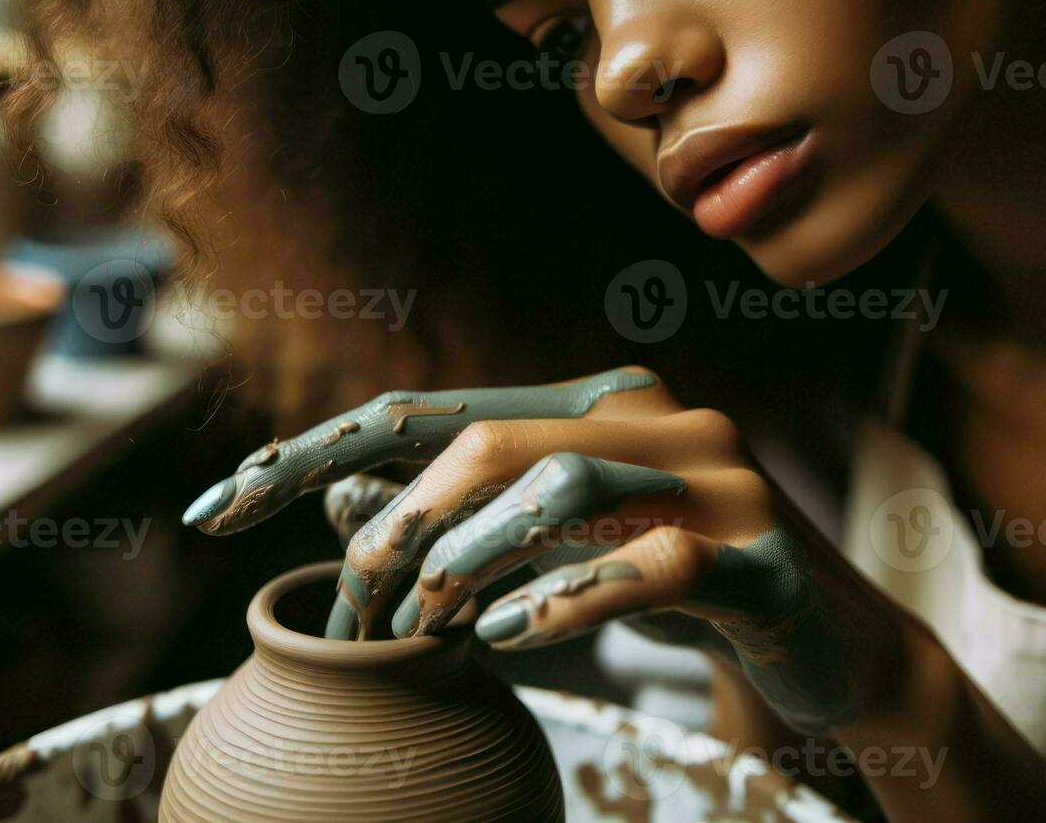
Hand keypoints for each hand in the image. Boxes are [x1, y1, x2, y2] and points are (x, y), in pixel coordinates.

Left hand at [183, 367, 904, 735]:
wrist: (835, 642)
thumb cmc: (678, 590)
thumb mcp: (560, 556)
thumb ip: (463, 523)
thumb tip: (338, 501)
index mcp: (593, 404)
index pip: (428, 411)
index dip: (308, 451)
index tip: (210, 511)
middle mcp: (654, 414)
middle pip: (490, 436)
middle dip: (398, 519)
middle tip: (357, 604)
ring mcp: (716, 474)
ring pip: (563, 480)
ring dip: (471, 556)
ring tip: (431, 622)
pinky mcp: (759, 551)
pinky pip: (648, 560)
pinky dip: (564, 599)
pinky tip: (507, 637)